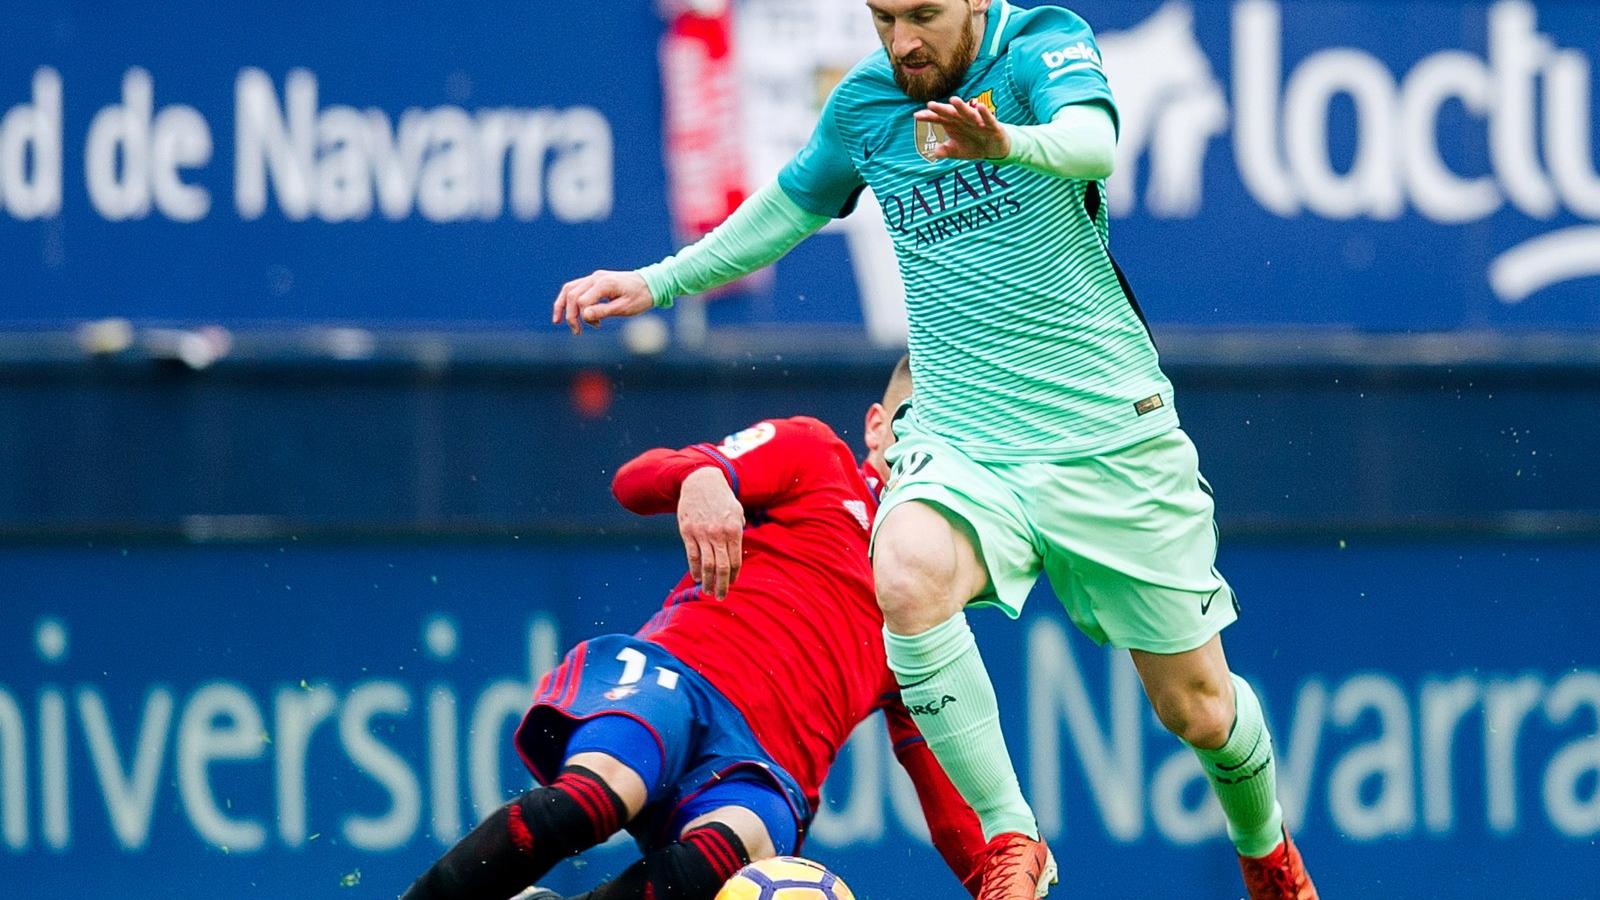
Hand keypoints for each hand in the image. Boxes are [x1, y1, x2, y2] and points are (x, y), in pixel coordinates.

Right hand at [551, 270, 653, 334]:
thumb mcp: (624, 308)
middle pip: (572, 295)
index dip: (582, 317)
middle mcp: (596, 278)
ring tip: (560, 321)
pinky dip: (571, 300)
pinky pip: (576, 288)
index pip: (582, 301)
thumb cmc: (640, 297)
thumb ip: (603, 311)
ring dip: (563, 306)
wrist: (651, 284)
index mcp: (604, 284)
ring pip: (570, 289)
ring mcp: (594, 277)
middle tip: (577, 332)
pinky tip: (572, 313)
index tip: (595, 327)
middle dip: (571, 315)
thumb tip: (584, 316)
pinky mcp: (595, 281)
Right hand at [676, 467, 743, 599]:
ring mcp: (702, 533)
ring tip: (707, 592)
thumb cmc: (721, 497)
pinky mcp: (687, 532)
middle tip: (721, 597)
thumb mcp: (737, 511)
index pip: (735, 560)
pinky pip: (691, 555)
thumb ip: (739, 530)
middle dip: (722, 585)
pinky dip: (695, 569)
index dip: (734, 575)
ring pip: (706, 564)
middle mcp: (718, 533)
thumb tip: (738, 549)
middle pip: (721, 567)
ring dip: (707, 581)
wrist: (700, 481)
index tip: (732, 583)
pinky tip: (697, 577)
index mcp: (734, 530)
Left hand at [911, 96, 1010, 160]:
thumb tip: (934, 152)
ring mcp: (978, 122)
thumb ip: (946, 151)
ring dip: (961, 107)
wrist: (994, 149)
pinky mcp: (992, 126)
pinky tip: (980, 106)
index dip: (929, 117)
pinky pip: (988, 118)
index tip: (916, 116)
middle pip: (951, 113)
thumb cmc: (973, 146)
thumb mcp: (958, 151)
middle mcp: (964, 120)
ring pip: (968, 113)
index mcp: (954, 124)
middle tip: (931, 105)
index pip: (939, 119)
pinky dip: (984, 113)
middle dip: (942, 109)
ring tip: (953, 100)